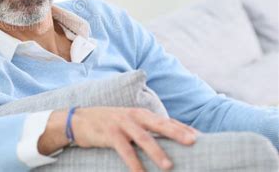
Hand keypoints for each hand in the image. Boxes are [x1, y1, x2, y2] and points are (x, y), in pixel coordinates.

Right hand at [70, 107, 198, 171]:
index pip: (166, 120)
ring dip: (157, 152)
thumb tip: (167, 142)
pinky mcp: (109, 133)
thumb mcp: (127, 122)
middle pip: (159, 124)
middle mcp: (133, 116)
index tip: (200, 138)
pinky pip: (124, 150)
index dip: (182, 128)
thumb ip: (145, 129)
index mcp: (141, 113)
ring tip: (169, 166)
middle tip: (193, 142)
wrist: (78, 119)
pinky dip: (133, 163)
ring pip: (143, 138)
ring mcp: (121, 123)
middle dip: (177, 133)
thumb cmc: (107, 124)